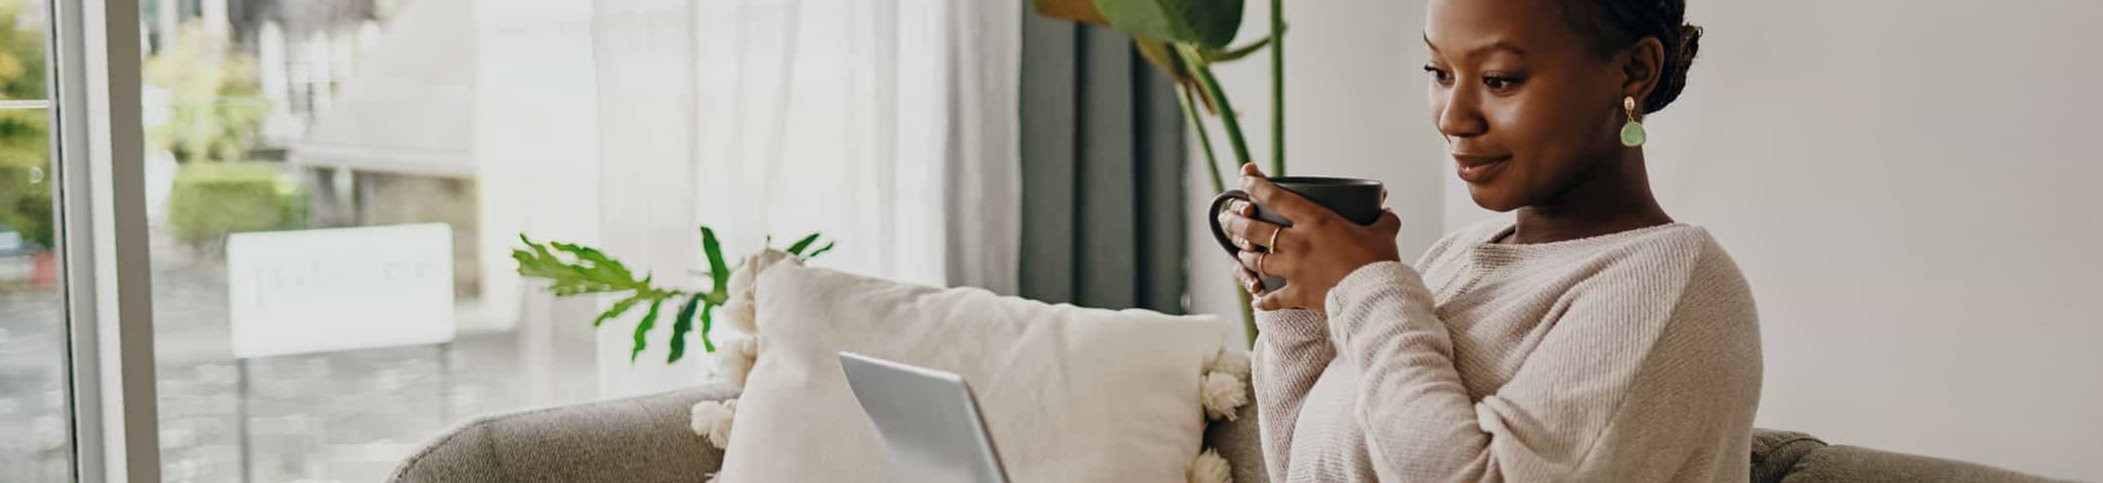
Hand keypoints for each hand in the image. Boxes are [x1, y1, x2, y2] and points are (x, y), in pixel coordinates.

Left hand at [1217, 164, 1402, 312]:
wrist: (1375, 296)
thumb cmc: (1378, 261)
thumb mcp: (1384, 233)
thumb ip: (1383, 219)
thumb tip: (1388, 212)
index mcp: (1316, 221)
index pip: (1277, 198)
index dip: (1257, 186)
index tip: (1244, 179)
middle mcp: (1298, 242)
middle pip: (1256, 230)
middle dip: (1237, 223)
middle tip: (1227, 218)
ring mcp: (1294, 270)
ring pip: (1257, 260)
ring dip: (1246, 256)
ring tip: (1240, 253)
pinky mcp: (1297, 295)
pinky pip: (1272, 298)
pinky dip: (1263, 299)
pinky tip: (1256, 299)